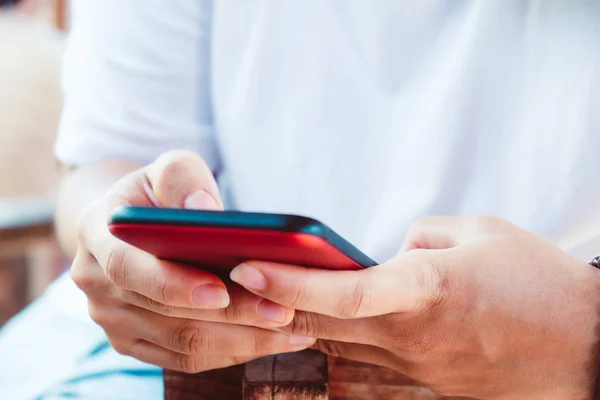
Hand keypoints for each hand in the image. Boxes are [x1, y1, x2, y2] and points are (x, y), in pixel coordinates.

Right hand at [71, 150, 314, 372]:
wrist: (134, 225)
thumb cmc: (160, 192)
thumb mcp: (170, 168)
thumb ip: (183, 178)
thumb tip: (203, 210)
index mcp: (96, 233)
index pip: (127, 267)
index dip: (172, 283)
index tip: (220, 292)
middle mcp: (95, 283)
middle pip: (165, 314)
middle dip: (230, 316)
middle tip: (282, 312)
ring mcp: (113, 319)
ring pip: (181, 345)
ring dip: (241, 340)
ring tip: (291, 330)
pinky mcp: (134, 342)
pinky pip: (185, 359)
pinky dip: (231, 353)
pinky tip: (270, 340)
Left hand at [230, 216, 599, 399]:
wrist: (586, 351)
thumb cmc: (539, 283)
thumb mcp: (482, 234)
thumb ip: (421, 238)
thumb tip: (385, 254)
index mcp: (428, 290)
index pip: (345, 290)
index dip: (290, 281)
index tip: (245, 266)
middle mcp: (412, 336)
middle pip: (322, 323)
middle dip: (269, 303)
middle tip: (226, 279)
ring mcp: (415, 370)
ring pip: (333, 351)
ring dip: (295, 327)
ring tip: (261, 298)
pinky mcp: (423, 389)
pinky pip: (360, 372)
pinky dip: (332, 350)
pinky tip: (318, 331)